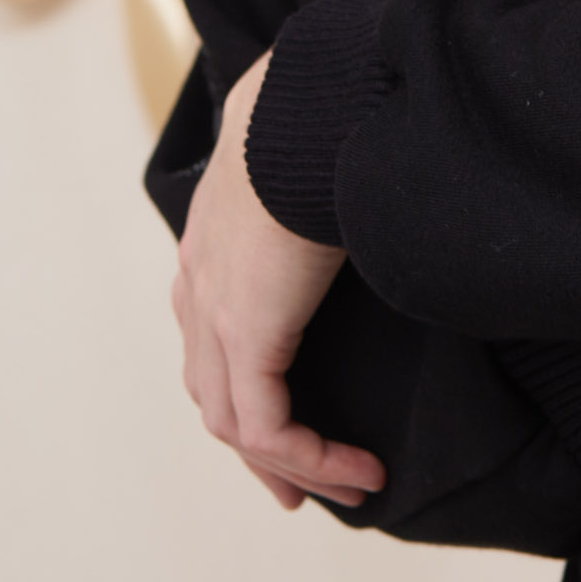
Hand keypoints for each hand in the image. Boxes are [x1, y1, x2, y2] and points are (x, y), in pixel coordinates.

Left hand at [172, 50, 385, 509]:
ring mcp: (214, 307)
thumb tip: (379, 129)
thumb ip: (334, 147)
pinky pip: (266, 428)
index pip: (211, 325)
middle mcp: (201, 274)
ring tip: (344, 483)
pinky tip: (357, 467)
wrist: (315, 97)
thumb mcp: (321, 130)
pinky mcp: (245, 333)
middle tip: (302, 481)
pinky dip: (310, 457)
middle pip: (214, 384)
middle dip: (259, 442)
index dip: (247, 373)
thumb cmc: (332, 99)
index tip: (290, 407)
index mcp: (215, 227)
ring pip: (235, 419)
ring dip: (290, 462)